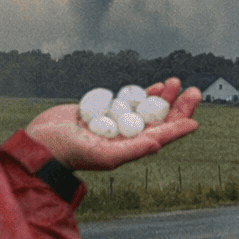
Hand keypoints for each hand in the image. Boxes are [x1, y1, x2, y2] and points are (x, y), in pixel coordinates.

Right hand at [24, 78, 200, 171]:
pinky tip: (155, 86)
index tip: (194, 118)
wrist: (43, 142)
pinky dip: (143, 93)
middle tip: (194, 91)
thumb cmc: (71, 153)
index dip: (178, 127)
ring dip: (163, 97)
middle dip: (177, 106)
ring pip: (146, 108)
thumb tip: (158, 144)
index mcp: (129, 149)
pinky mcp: (104, 111)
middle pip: (159, 120)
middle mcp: (126, 137)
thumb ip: (131, 150)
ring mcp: (116, 122)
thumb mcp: (103, 155)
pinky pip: (129, 101)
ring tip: (177, 83)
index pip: (161, 137)